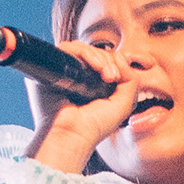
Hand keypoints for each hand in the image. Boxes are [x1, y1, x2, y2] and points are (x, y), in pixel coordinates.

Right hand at [24, 41, 145, 172]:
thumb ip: (131, 79)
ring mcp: (64, 71)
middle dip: (108, 60)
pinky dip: (85, 53)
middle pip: (94, 52)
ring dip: (99, 57)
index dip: (114, 62)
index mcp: (92, 83)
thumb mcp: (123, 103)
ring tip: (106, 74)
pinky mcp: (53, 68)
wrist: (74, 135)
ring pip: (82, 48)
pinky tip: (95, 67)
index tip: (118, 77)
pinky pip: (67, 48)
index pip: (103, 59)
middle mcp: (77, 75)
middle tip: (113, 77)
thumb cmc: (95, 125)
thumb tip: (119, 56)